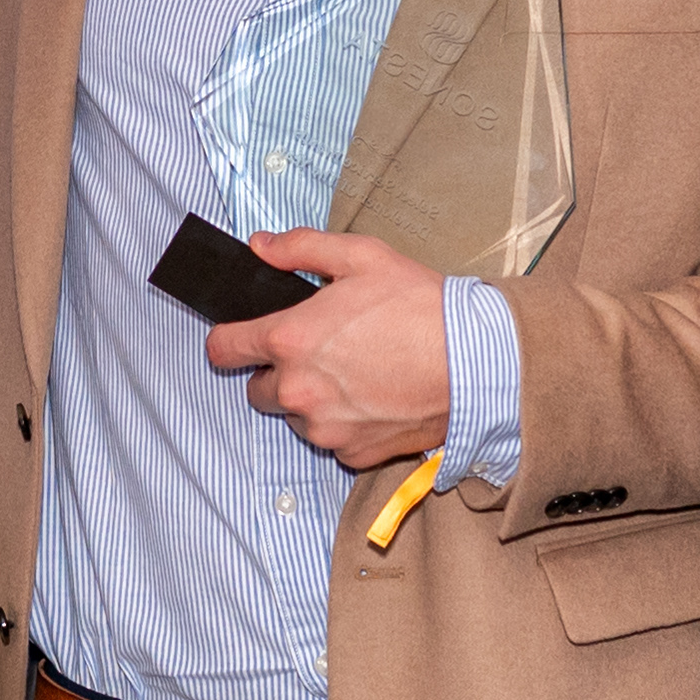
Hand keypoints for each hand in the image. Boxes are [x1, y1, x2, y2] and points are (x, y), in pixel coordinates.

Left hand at [204, 231, 452, 472]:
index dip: (229, 340)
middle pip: (258, 390)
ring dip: (312, 400)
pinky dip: (345, 423)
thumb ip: (300, 248)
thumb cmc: (421, 307)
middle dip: (278, 372)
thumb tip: (261, 246)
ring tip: (356, 373)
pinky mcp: (352, 453)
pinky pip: (332, 440)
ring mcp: (325, 427)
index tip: (240, 339)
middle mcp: (299, 390)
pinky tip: (374, 397)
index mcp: (291, 339)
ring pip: (296, 417)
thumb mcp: (361, 257)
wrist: (475, 362)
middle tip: (319, 352)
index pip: (224, 350)